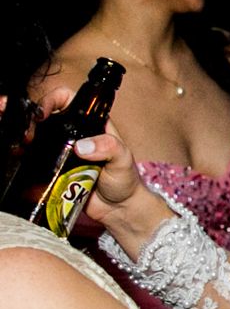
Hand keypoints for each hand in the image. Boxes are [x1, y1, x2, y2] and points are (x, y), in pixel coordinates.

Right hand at [35, 88, 144, 214]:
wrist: (118, 208)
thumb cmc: (125, 181)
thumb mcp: (123, 160)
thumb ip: (109, 148)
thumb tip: (82, 147)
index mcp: (92, 124)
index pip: (68, 99)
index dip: (53, 99)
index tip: (44, 112)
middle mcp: (74, 134)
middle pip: (47, 117)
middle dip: (34, 121)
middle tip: (31, 135)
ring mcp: (62, 152)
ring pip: (38, 137)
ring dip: (28, 140)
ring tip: (25, 147)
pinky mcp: (53, 169)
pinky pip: (36, 160)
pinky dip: (27, 159)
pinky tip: (24, 161)